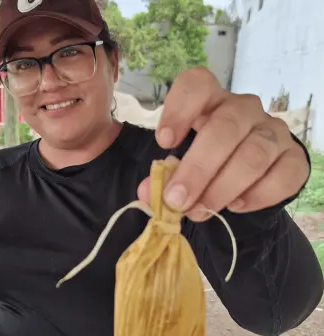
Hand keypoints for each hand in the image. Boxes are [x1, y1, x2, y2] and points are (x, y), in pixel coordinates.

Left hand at [137, 67, 309, 221]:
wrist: (249, 172)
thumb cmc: (206, 159)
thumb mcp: (178, 161)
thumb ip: (161, 175)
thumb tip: (149, 194)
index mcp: (209, 100)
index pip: (197, 84)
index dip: (179, 110)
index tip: (163, 143)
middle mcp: (244, 109)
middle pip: (225, 127)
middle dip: (197, 168)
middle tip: (177, 199)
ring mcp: (273, 131)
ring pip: (253, 155)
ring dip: (222, 189)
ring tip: (199, 211)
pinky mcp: (294, 158)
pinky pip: (283, 176)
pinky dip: (257, 196)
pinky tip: (235, 206)